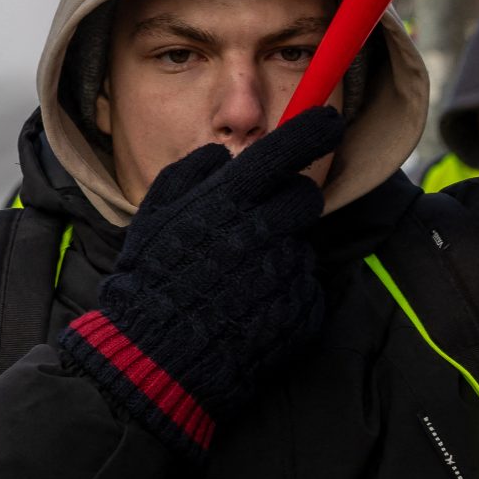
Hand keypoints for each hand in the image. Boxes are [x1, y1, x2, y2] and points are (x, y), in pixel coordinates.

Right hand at [57, 106, 342, 455]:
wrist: (158, 357)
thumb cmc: (150, 281)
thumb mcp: (153, 216)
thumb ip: (188, 175)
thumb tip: (220, 155)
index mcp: (228, 201)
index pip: (284, 152)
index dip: (312, 131)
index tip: (328, 121)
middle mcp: (264, 231)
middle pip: (304, 198)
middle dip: (287, 204)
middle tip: (255, 226)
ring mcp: (286, 273)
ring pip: (300, 246)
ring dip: (278, 255)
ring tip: (238, 280)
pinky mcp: (302, 312)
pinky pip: (304, 289)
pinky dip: (284, 294)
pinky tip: (250, 306)